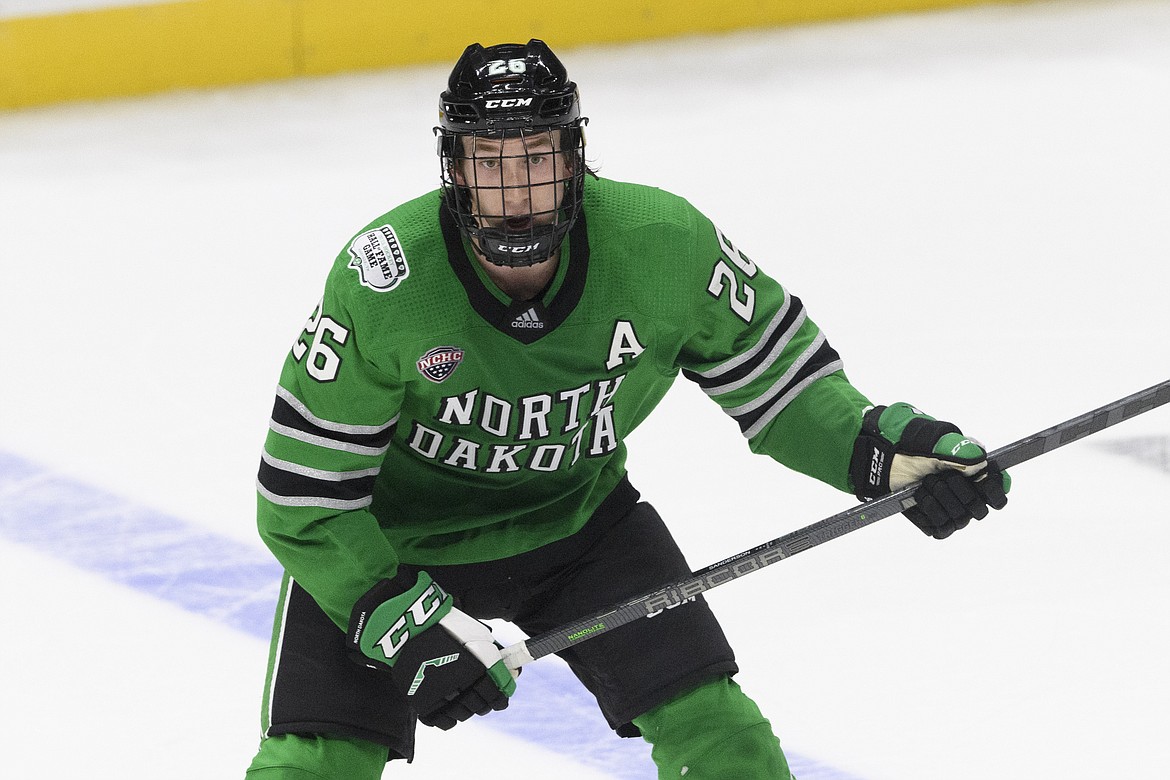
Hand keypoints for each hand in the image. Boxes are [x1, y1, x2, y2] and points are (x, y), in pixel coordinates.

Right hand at [347, 571, 516, 728]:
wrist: (412, 625)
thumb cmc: (449, 626)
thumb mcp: (480, 636)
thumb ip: (497, 658)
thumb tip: (514, 673)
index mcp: (478, 670)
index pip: (497, 697)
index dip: (502, 697)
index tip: (501, 696)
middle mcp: (461, 686)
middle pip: (481, 707)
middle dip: (485, 702)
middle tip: (482, 694)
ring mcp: (441, 696)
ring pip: (463, 715)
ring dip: (467, 708)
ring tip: (463, 696)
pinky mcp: (423, 701)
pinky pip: (442, 720)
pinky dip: (448, 717)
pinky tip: (449, 705)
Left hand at [850, 402, 1009, 538]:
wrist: (886, 460)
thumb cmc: (913, 447)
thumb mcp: (934, 442)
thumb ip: (958, 450)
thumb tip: (980, 461)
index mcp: (977, 474)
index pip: (999, 492)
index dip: (994, 491)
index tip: (981, 482)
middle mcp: (969, 495)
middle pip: (979, 509)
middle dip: (957, 491)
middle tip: (938, 476)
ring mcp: (953, 511)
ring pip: (960, 519)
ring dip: (940, 499)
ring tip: (925, 482)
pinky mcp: (937, 522)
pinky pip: (943, 528)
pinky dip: (930, 511)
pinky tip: (920, 496)